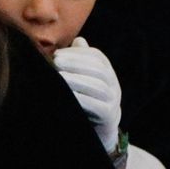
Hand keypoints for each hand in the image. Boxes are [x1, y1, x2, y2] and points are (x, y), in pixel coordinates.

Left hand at [54, 37, 120, 152]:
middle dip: (75, 64)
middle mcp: (113, 84)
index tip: (57, 54)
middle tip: (56, 62)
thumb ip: (81, 59)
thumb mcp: (85, 77)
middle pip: (97, 70)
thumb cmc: (86, 97)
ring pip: (98, 86)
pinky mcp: (109, 116)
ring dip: (77, 80)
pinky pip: (97, 106)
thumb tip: (79, 40)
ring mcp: (113, 100)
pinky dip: (81, 99)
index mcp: (107, 71)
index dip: (77, 54)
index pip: (96, 56)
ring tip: (60, 77)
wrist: (100, 128)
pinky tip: (67, 95)